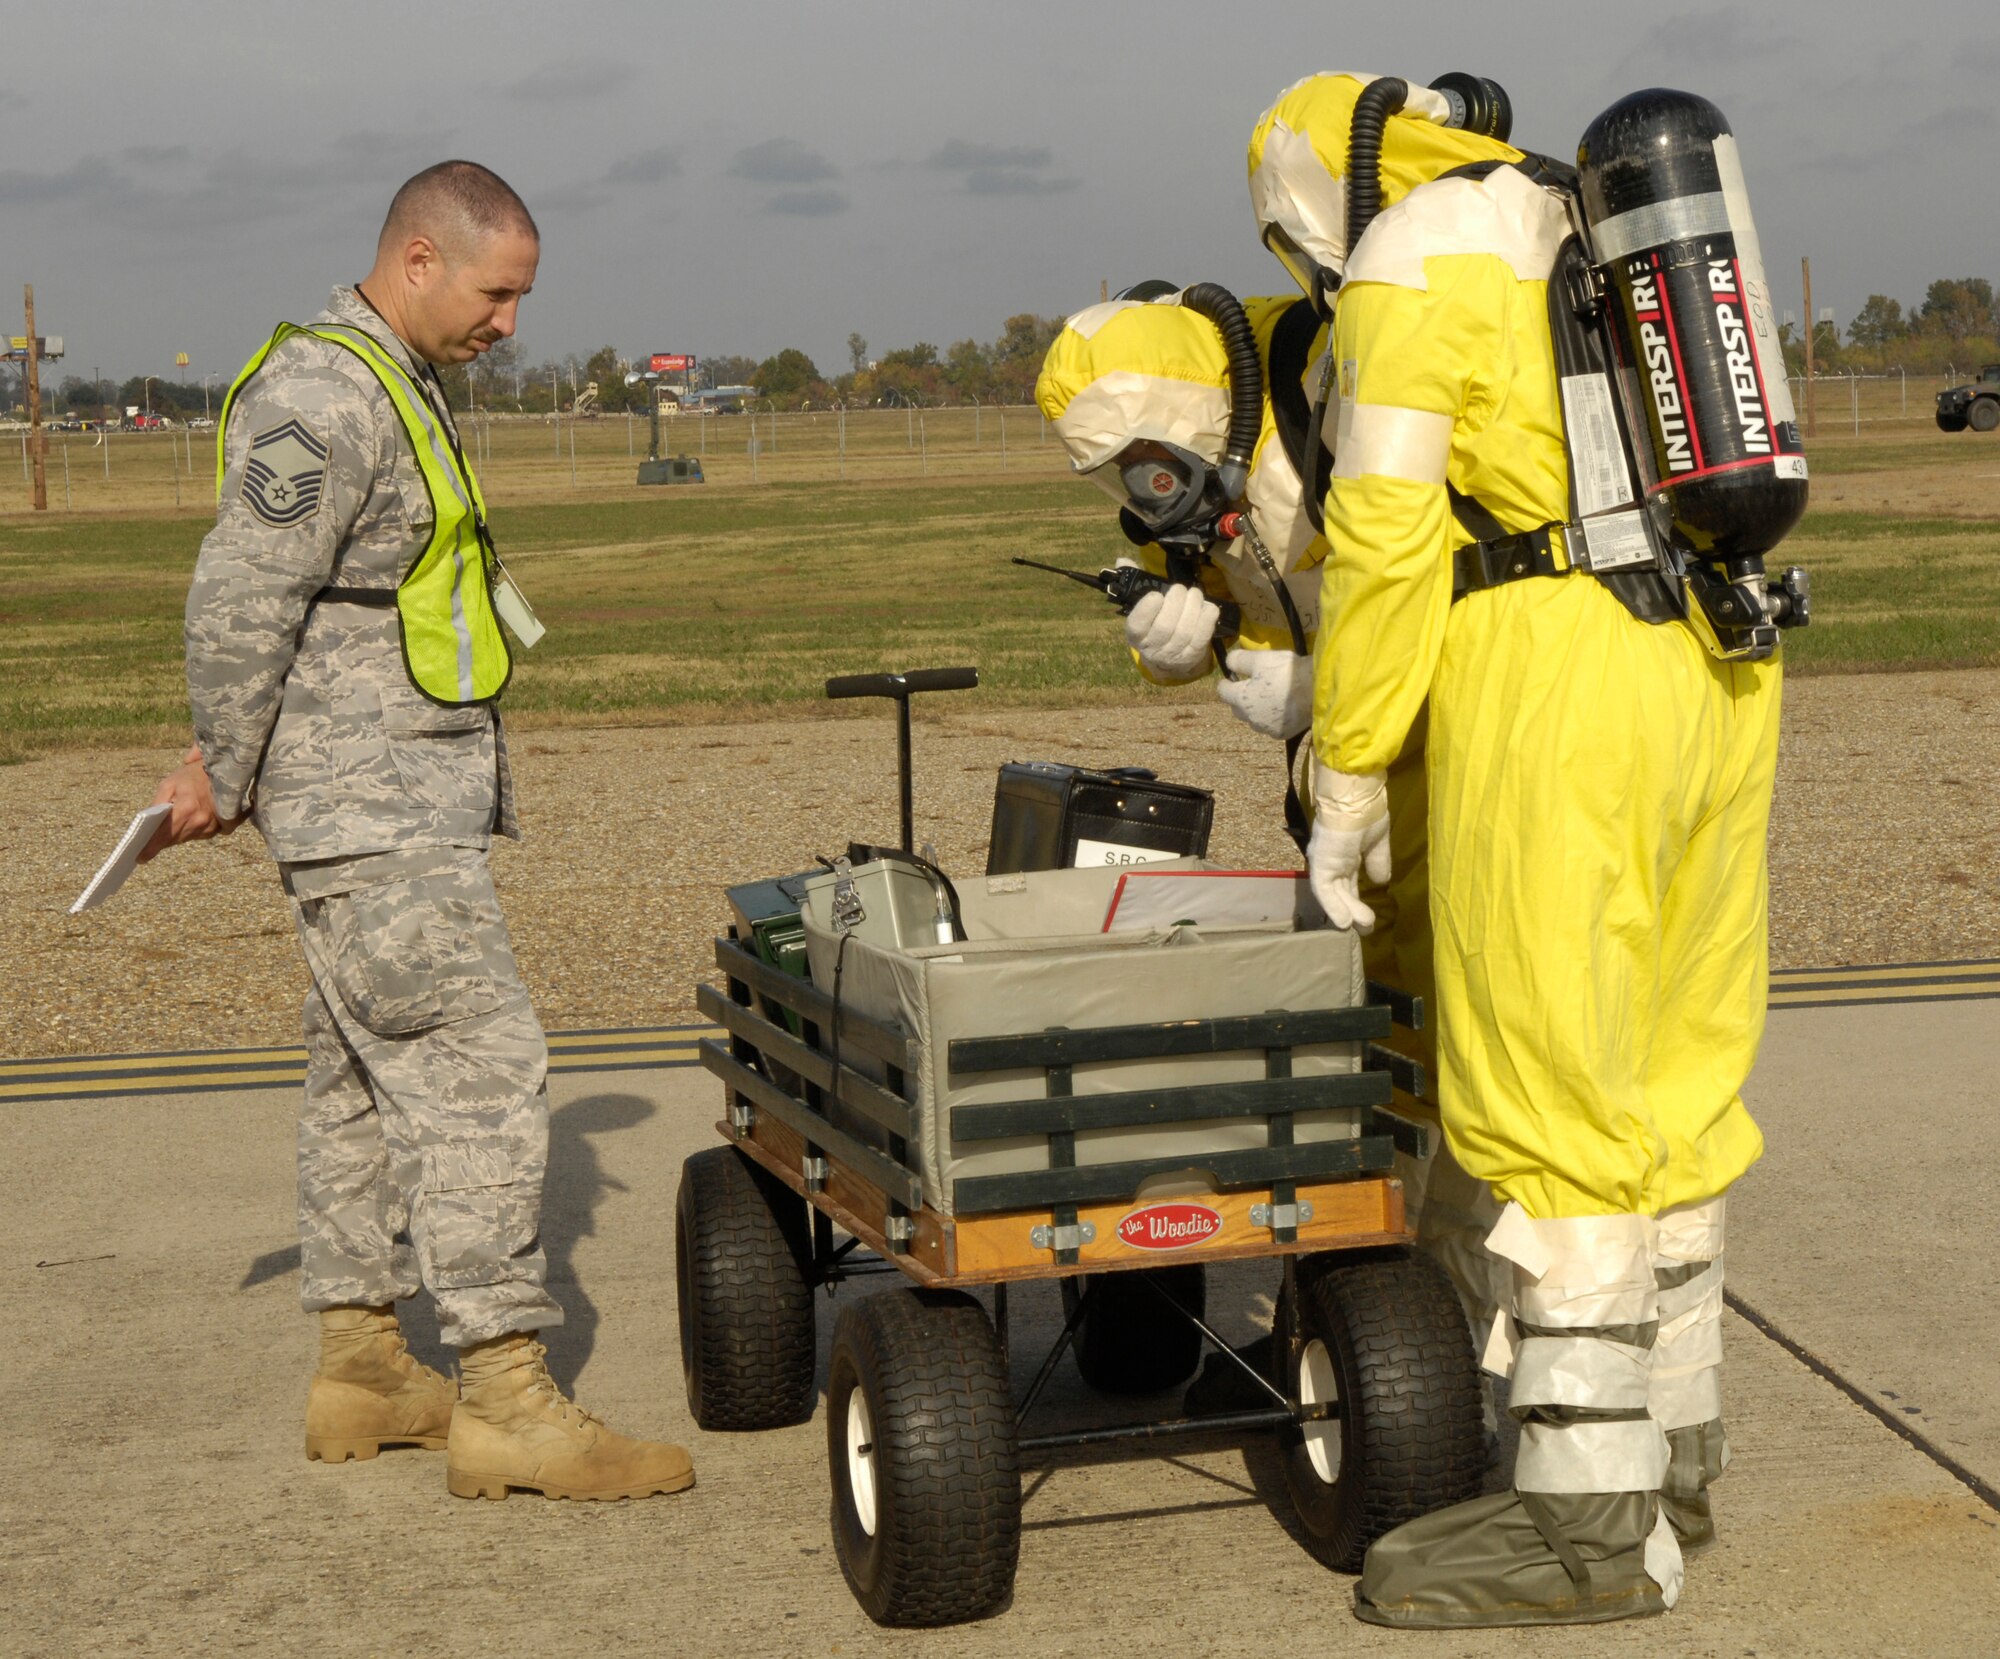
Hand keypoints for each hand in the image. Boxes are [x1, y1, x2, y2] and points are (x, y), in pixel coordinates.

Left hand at [138, 744, 242, 862]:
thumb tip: (146, 823)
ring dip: (174, 834)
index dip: (150, 848)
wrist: (226, 774)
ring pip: (184, 839)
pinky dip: (188, 830)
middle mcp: (199, 822)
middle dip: (160, 840)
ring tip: (168, 825)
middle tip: (146, 841)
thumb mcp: (170, 783)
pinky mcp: (217, 829)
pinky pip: (196, 835)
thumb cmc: (194, 776)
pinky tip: (187, 819)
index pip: (163, 835)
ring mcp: (210, 827)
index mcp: (185, 809)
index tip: (139, 858)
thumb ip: (157, 803)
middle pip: (172, 840)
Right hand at [1124, 582, 1220, 680]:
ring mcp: (1173, 655)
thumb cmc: (1154, 624)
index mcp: (1136, 635)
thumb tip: (1122, 561)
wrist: (1168, 658)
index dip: (1147, 609)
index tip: (1156, 594)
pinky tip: (1207, 607)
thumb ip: (1134, 583)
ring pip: (1185, 631)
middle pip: (1164, 627)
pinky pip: (1202, 637)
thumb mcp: (1142, 608)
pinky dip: (1207, 619)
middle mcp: (1152, 648)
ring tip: (1194, 594)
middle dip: (1175, 603)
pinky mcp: (1193, 656)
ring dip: (1193, 607)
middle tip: (1180, 588)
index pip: (1137, 625)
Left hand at [1216, 648, 1313, 737]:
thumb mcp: (1260, 659)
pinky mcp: (1282, 734)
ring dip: (1256, 710)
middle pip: (1237, 708)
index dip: (1226, 683)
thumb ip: (1239, 660)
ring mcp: (1266, 728)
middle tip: (1251, 686)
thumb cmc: (1286, 672)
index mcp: (1241, 699)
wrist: (1317, 691)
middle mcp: (1250, 718)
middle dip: (1240, 698)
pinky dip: (1272, 718)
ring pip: (1253, 719)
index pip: (1223, 692)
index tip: (1231, 678)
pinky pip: (1270, 726)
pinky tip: (1282, 709)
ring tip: (1268, 698)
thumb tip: (1229, 662)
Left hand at [1306, 762, 1389, 931]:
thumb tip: (1382, 882)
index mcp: (1344, 854)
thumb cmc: (1367, 811)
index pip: (1348, 882)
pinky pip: (1324, 889)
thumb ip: (1378, 861)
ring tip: (1363, 928)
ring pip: (1334, 894)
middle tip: (1365, 930)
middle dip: (1353, 911)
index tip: (1367, 918)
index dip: (1356, 900)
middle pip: (1341, 891)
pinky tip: (1344, 923)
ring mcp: (1324, 862)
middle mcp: (1331, 860)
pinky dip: (1334, 907)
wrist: (1356, 794)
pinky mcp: (1320, 863)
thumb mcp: (1378, 840)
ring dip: (1349, 911)